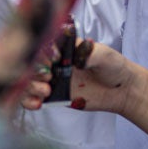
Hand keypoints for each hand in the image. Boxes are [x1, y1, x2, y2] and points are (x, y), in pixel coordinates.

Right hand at [19, 39, 133, 113]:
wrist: (121, 90)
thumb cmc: (113, 66)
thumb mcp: (104, 55)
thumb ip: (89, 54)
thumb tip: (75, 58)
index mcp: (62, 46)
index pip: (41, 44)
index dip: (42, 52)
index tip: (53, 60)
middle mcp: (52, 61)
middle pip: (28, 63)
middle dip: (33, 70)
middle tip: (49, 76)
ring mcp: (50, 78)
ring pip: (26, 80)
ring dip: (30, 86)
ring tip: (46, 91)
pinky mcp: (51, 95)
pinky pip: (31, 98)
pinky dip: (28, 101)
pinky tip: (38, 104)